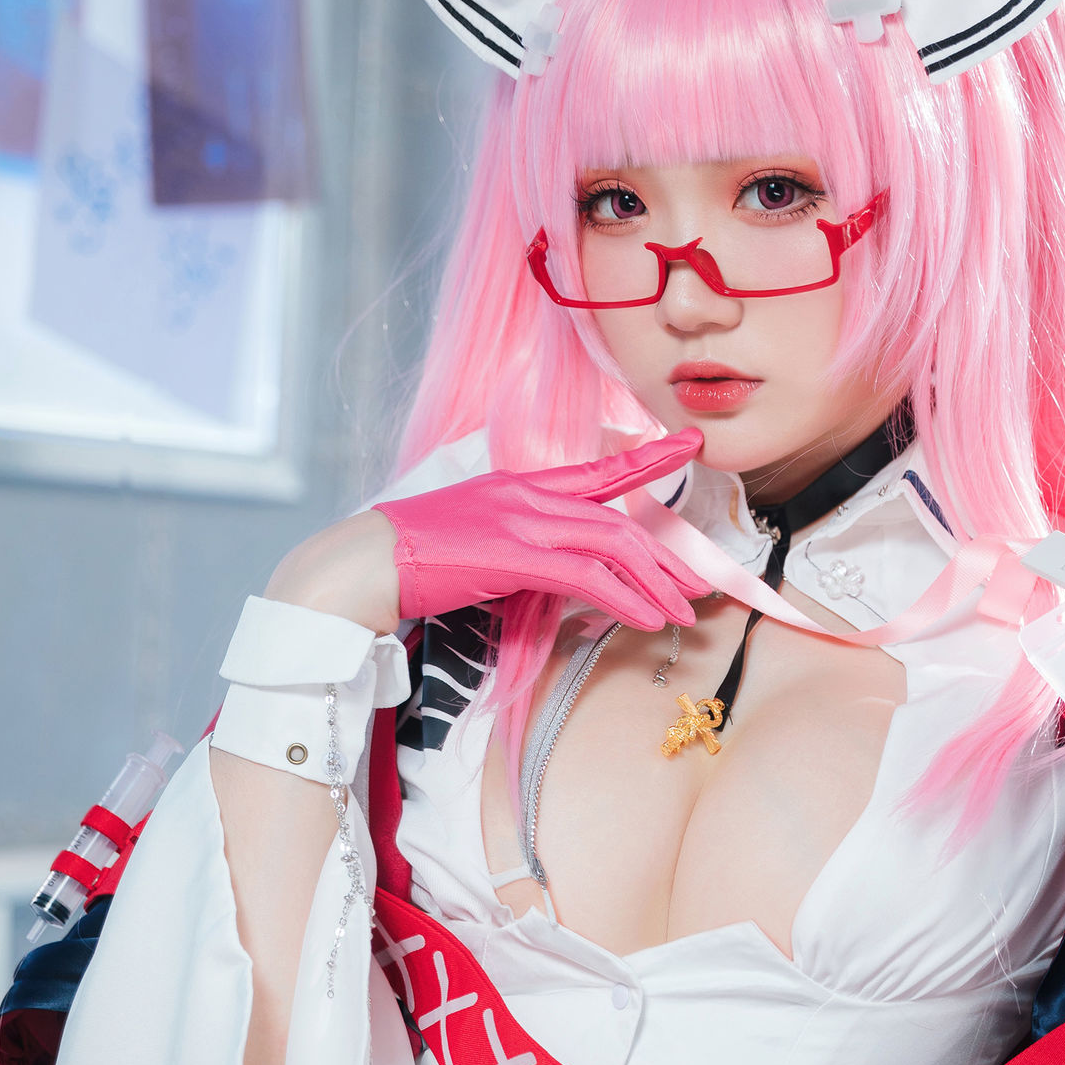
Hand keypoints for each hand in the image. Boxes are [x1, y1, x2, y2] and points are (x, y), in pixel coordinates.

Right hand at [382, 434, 704, 627]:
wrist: (365, 561)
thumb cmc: (409, 558)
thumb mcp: (471, 537)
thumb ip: (515, 545)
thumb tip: (545, 572)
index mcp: (519, 484)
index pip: (599, 469)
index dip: (648, 458)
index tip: (690, 445)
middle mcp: (528, 494)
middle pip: (618, 520)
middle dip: (666, 555)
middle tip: (699, 584)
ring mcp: (522, 521)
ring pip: (612, 547)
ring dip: (654, 585)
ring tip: (681, 614)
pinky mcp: (515, 554)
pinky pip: (588, 578)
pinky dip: (623, 600)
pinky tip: (645, 619)